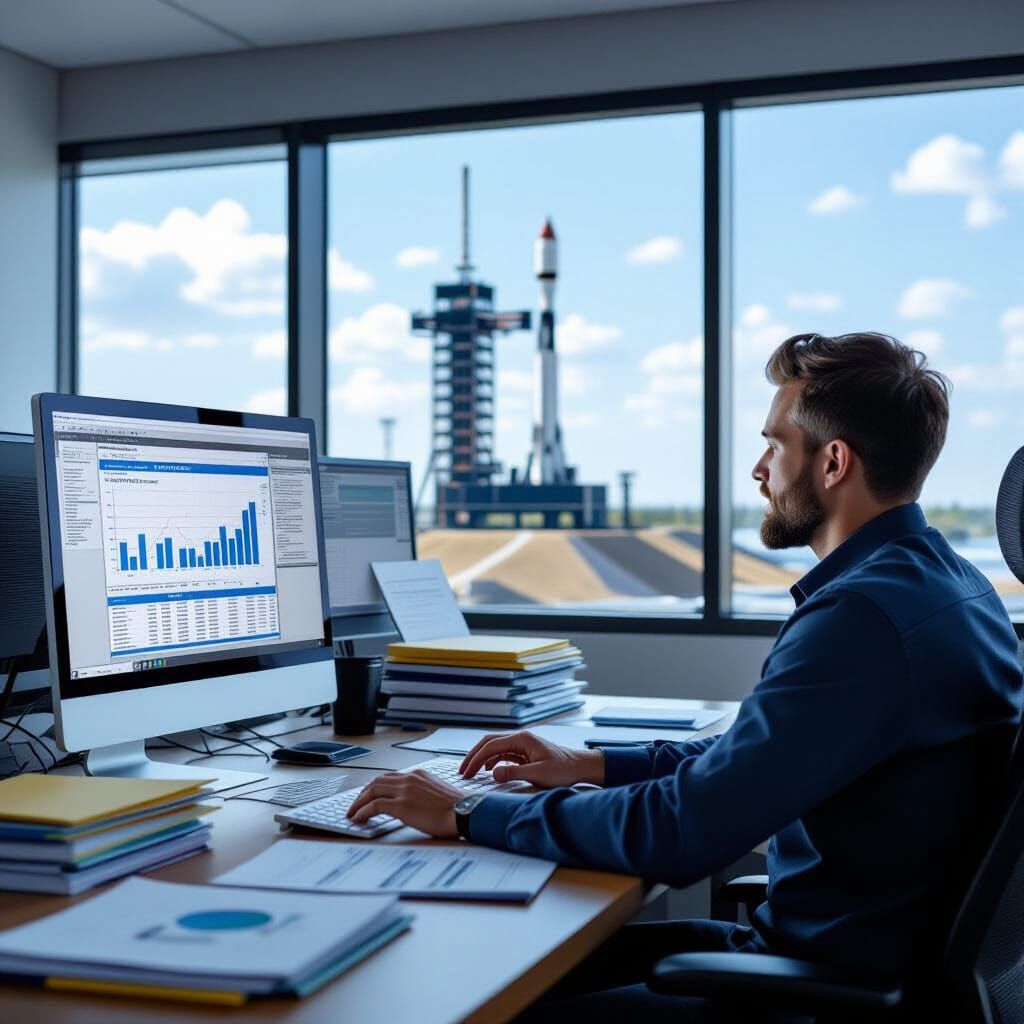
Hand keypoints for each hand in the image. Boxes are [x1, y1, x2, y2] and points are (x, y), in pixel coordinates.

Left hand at [347, 770, 461, 837]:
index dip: (375, 786)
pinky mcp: (401, 805)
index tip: (368, 794)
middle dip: (363, 793)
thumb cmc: (458, 808)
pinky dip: (363, 812)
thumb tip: (412, 803)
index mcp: (418, 774)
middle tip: (355, 804)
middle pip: (377, 781)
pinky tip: (358, 819)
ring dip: (358, 802)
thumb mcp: (438, 792)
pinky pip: (374, 806)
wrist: (466, 812)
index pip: (389, 776)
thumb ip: (422, 792)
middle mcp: (409, 778)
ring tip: (352, 813)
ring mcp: (404, 791)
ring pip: (372, 790)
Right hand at [459, 731, 604, 788]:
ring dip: (481, 758)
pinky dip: (492, 761)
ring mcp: (522, 745)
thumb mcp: (539, 774)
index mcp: (522, 739)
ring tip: (471, 772)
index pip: (490, 745)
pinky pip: (503, 754)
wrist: (581, 767)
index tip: (465, 772)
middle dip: (473, 756)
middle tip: (462, 771)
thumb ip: (514, 773)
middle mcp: (520, 738)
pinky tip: (487, 770)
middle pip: (489, 742)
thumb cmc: (564, 769)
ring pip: (495, 748)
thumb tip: (492, 773)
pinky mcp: (526, 753)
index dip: (475, 759)